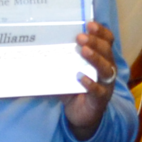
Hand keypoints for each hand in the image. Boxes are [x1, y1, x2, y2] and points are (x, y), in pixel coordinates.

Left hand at [61, 21, 117, 139]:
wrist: (81, 116)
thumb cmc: (75, 89)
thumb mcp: (67, 72)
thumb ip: (58, 62)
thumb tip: (33, 53)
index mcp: (102, 59)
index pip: (107, 41)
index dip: (101, 32)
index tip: (89, 24)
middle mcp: (108, 69)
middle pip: (107, 51)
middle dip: (95, 42)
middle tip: (80, 37)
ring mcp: (106, 84)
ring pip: (106, 68)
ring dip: (95, 58)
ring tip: (84, 51)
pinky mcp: (101, 99)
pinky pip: (98, 90)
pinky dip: (90, 83)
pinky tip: (80, 77)